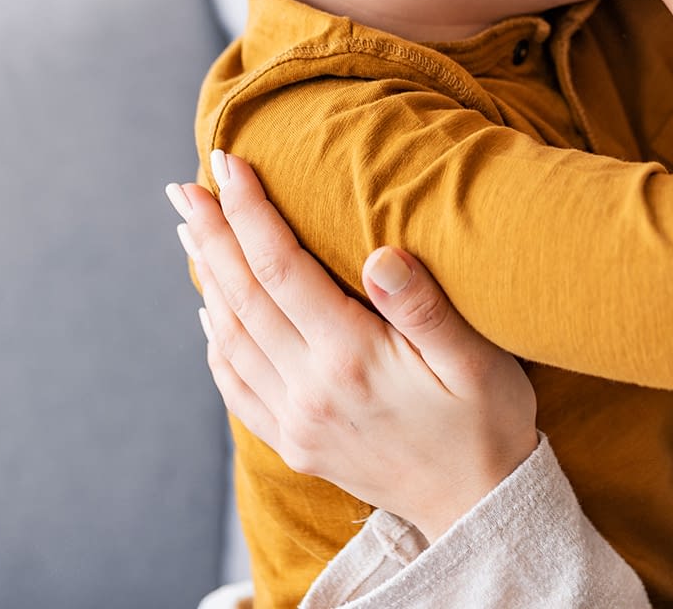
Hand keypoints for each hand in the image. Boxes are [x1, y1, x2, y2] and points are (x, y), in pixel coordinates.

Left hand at [167, 151, 537, 540]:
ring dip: (206, 279)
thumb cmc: (487, 422)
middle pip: (243, 298)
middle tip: (184, 188)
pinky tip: (211, 311)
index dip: (251, 212)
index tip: (228, 164)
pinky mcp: (296, 441)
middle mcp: (311, 390)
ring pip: (231, 338)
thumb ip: (425, 306)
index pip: (283, 269)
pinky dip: (215, 340)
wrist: (479, 506)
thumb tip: (381, 254)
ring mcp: (297, 420)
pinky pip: (236, 384)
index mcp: (352, 358)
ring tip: (192, 232)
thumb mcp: (477, 359)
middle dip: (212, 236)